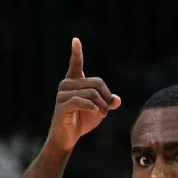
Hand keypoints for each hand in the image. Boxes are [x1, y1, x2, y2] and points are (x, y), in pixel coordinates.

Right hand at [47, 38, 121, 153]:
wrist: (67, 138)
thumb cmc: (82, 120)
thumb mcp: (99, 110)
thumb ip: (108, 102)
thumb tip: (116, 100)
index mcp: (74, 82)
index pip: (76, 64)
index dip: (76, 52)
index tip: (76, 40)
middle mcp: (66, 85)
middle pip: (96, 83)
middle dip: (106, 97)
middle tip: (107, 110)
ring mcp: (62, 95)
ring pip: (91, 93)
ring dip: (101, 106)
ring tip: (102, 115)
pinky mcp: (61, 106)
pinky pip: (81, 101)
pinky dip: (93, 107)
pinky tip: (97, 113)